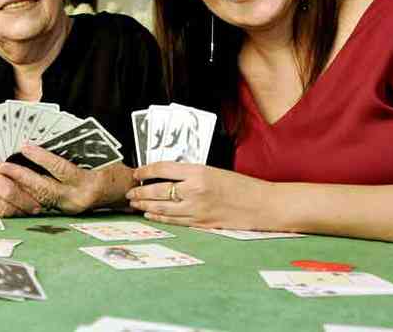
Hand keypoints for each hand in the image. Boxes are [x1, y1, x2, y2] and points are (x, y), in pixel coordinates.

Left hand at [0, 144, 134, 213]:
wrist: (123, 192)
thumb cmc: (111, 168)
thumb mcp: (97, 156)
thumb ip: (75, 151)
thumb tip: (47, 138)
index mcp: (88, 183)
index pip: (60, 169)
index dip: (42, 157)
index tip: (25, 147)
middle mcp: (78, 199)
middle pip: (44, 188)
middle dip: (22, 177)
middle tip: (3, 166)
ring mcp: (70, 208)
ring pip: (40, 197)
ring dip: (21, 186)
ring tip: (4, 174)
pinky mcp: (65, 212)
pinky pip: (44, 201)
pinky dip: (29, 192)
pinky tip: (15, 184)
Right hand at [0, 147, 40, 216]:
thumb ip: (4, 173)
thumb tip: (26, 184)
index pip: (9, 191)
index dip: (26, 200)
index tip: (37, 204)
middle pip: (5, 208)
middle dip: (22, 210)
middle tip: (35, 209)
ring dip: (13, 213)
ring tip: (23, 209)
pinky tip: (6, 209)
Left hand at [126, 162, 271, 228]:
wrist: (263, 205)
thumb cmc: (242, 187)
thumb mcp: (215, 171)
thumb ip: (191, 174)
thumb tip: (167, 176)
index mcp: (199, 172)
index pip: (163, 169)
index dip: (146, 171)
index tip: (136, 173)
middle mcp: (195, 190)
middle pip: (158, 190)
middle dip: (140, 192)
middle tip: (129, 192)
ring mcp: (197, 209)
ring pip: (163, 207)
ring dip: (145, 205)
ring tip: (135, 204)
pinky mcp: (201, 223)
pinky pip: (174, 220)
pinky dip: (160, 217)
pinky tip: (151, 214)